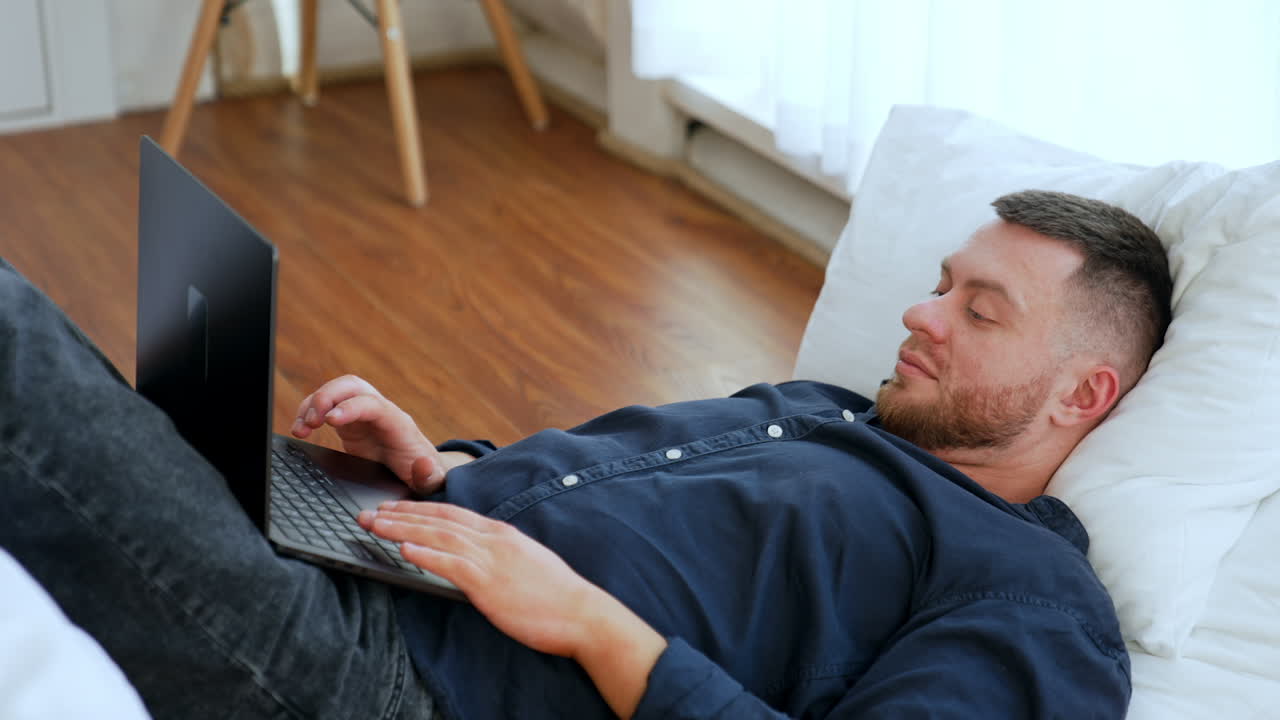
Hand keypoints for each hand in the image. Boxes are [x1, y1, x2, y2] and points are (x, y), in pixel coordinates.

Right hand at [292, 375, 445, 493]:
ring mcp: (363, 415)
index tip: (330, 420)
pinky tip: (300, 430)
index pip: (374, 404)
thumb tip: (425, 465)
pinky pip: (326, 408)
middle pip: (353, 386)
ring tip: (301, 428)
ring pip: (336, 392)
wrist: (419, 470)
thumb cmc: (424, 474)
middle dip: (328, 397)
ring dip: (314, 404)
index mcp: (399, 424)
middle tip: (311, 421)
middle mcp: (380, 412)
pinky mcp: (350, 423)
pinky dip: (309, 413)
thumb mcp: (432, 480)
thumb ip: (429, 476)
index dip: (351, 407)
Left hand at [360, 501, 666, 718]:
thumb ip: (498, 557)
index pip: (451, 513)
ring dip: (402, 529)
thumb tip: (475, 560)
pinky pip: (451, 564)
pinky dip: (425, 554)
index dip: (419, 508)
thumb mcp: (524, 564)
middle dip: (400, 514)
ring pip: (438, 536)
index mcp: (500, 533)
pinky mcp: (489, 583)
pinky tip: (403, 549)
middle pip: (438, 519)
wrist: (582, 613)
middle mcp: (493, 539)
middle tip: (369, 512)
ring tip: (374, 525)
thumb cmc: (556, 595)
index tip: (394, 507)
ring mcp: (491, 559)